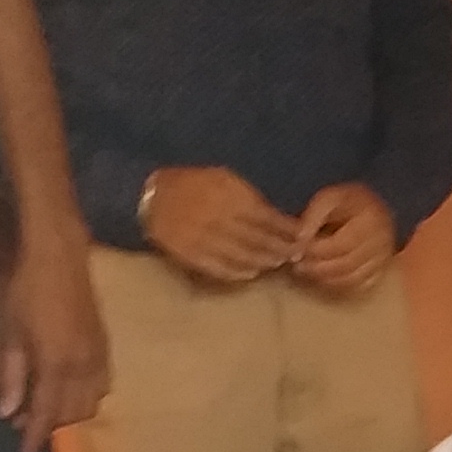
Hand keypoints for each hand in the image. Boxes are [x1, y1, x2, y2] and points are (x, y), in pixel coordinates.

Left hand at [0, 232, 111, 451]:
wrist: (59, 256)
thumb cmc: (28, 291)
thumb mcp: (12, 333)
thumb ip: (11, 375)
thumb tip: (5, 412)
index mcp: (58, 365)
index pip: (47, 413)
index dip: (36, 437)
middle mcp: (83, 367)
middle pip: (72, 412)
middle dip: (51, 424)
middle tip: (26, 423)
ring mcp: (99, 357)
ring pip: (91, 401)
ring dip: (70, 412)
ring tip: (47, 406)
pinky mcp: (105, 346)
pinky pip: (102, 384)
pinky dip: (86, 396)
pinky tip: (70, 388)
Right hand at [146, 166, 304, 284]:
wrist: (150, 198)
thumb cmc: (192, 185)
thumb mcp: (222, 178)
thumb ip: (249, 196)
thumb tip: (276, 216)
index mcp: (228, 196)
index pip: (267, 218)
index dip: (287, 229)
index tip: (301, 236)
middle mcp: (219, 218)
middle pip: (259, 240)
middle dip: (281, 249)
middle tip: (295, 255)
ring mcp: (205, 239)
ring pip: (243, 257)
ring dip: (264, 262)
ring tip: (277, 263)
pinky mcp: (192, 255)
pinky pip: (221, 269)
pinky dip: (240, 273)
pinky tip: (251, 272)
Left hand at [291, 184, 399, 293]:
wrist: (369, 210)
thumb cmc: (347, 203)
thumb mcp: (329, 198)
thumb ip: (313, 216)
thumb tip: (301, 239)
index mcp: (372, 218)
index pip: (342, 243)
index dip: (318, 250)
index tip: (299, 249)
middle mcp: (383, 240)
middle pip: (348, 263)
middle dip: (319, 267)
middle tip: (297, 265)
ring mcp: (384, 258)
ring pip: (354, 278)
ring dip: (326, 278)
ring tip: (306, 271)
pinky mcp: (382, 270)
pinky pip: (361, 285)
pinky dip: (340, 284)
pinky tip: (323, 277)